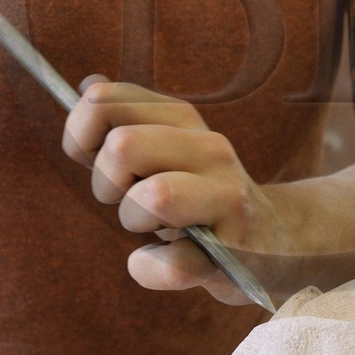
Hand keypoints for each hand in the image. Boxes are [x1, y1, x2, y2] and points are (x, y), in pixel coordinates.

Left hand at [62, 80, 273, 302]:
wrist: (274, 240)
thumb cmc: (199, 194)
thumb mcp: (166, 147)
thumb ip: (126, 118)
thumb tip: (87, 85)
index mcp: (182, 118)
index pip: (101, 101)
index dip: (80, 136)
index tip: (97, 160)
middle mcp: (209, 147)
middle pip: (121, 145)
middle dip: (105, 181)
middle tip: (125, 199)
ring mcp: (226, 197)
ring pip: (151, 196)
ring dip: (133, 220)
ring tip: (152, 227)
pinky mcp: (233, 249)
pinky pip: (171, 265)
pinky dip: (150, 269)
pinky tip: (161, 263)